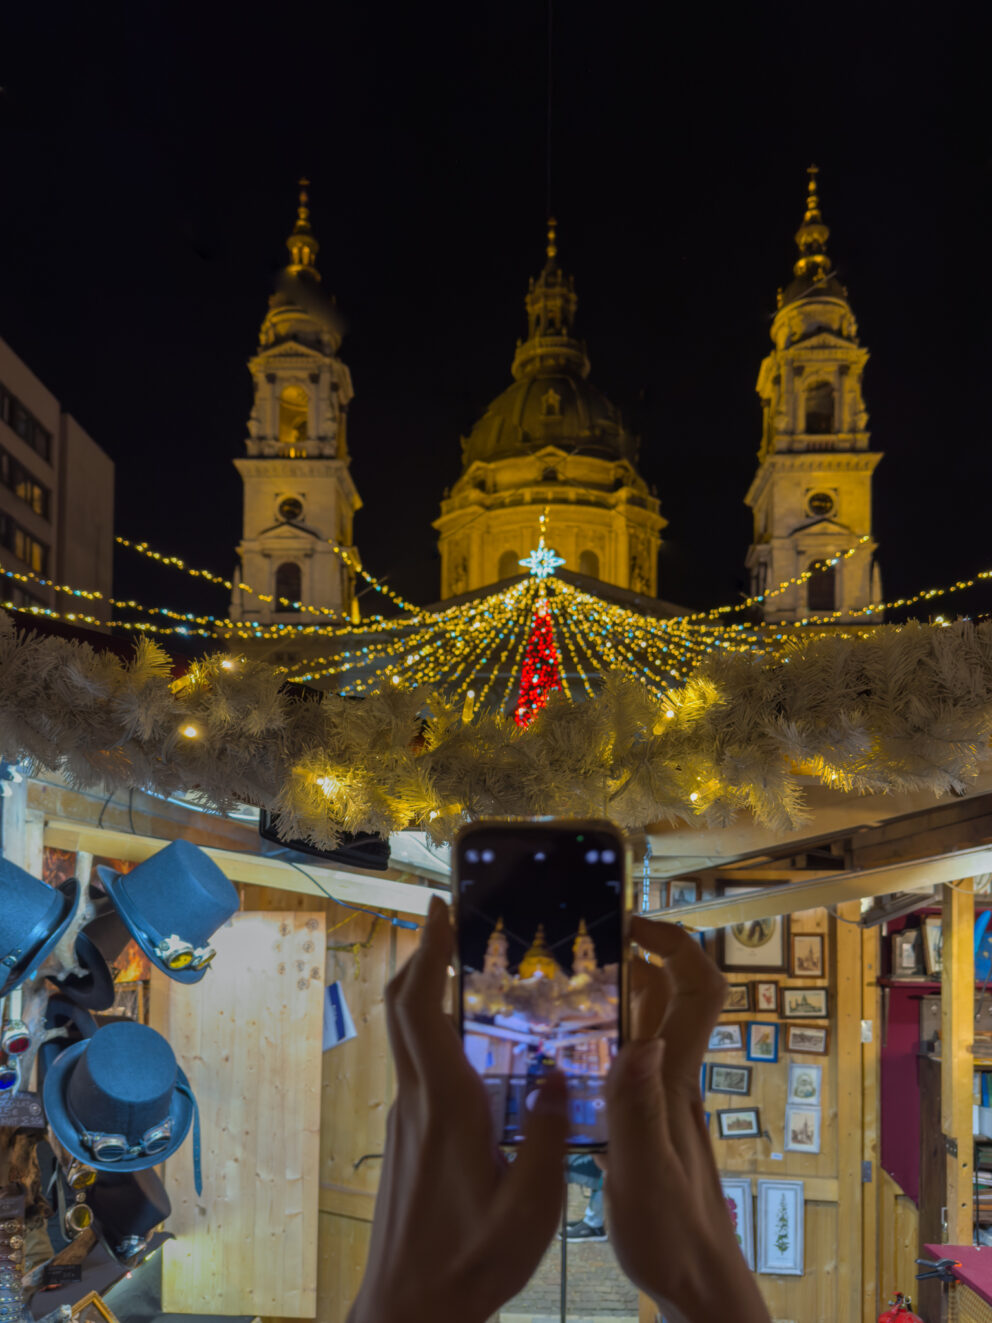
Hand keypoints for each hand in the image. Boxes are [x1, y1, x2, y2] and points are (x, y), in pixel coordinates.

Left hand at [346, 896, 567, 1322]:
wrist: (408, 1311)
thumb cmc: (470, 1263)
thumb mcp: (532, 1206)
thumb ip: (550, 1136)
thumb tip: (560, 1076)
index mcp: (447, 1105)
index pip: (422, 1007)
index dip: (429, 950)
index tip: (440, 906)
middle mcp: (418, 1100)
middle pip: (402, 1007)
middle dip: (421, 953)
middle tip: (448, 917)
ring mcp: (406, 1118)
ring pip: (406, 1035)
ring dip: (426, 990)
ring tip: (465, 966)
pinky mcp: (406, 1137)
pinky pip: (417, 1064)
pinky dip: (434, 1030)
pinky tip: (470, 1043)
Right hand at [603, 916, 770, 1322]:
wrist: (699, 1287)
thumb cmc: (674, 1238)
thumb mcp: (643, 1176)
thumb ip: (636, 1110)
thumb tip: (642, 1041)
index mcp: (676, 1080)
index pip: (700, 989)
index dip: (675, 944)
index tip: (632, 924)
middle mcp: (675, 1079)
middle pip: (673, 995)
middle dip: (639, 954)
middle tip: (587, 943)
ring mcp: (664, 1100)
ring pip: (650, 1026)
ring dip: (620, 995)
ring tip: (567, 985)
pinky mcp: (650, 1123)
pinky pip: (632, 1062)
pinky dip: (606, 1039)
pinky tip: (569, 1054)